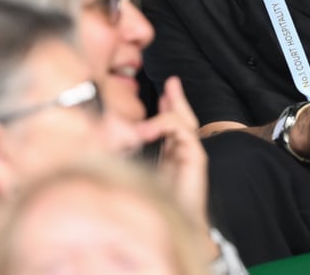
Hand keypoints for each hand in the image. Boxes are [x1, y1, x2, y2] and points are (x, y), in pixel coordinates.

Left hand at [132, 76, 208, 230]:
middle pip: (183, 117)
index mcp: (172, 155)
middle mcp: (183, 152)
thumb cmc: (153, 203)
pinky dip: (165, 125)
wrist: (173, 227)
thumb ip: (131, 156)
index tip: (163, 92)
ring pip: (183, 121)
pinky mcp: (196, 157)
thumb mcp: (137, 173)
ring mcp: (191, 153)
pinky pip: (183, 131)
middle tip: (172, 82)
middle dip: (176, 99)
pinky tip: (147, 130)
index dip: (168, 106)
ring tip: (157, 103)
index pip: (172, 124)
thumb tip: (113, 141)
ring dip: (167, 110)